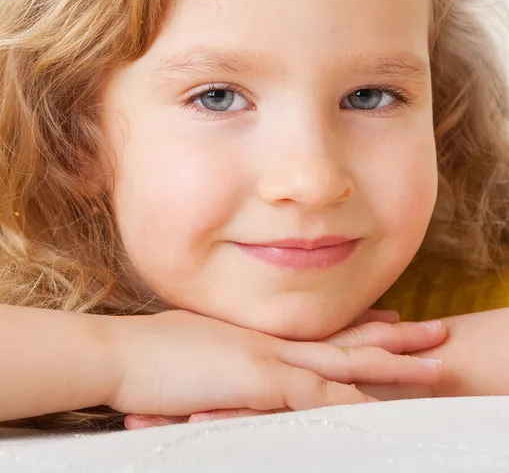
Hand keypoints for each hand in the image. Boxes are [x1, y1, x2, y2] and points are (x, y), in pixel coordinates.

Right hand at [120, 311, 444, 429]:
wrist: (122, 353)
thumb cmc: (149, 353)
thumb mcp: (195, 348)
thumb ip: (223, 353)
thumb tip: (232, 359)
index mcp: (260, 334)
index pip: (321, 328)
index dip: (360, 325)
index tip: (390, 320)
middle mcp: (273, 342)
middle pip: (346, 339)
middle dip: (392, 339)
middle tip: (432, 330)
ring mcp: (269, 360)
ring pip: (345, 364)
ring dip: (390, 367)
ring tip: (431, 366)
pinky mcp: (258, 383)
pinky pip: (317, 396)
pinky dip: (352, 403)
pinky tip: (382, 410)